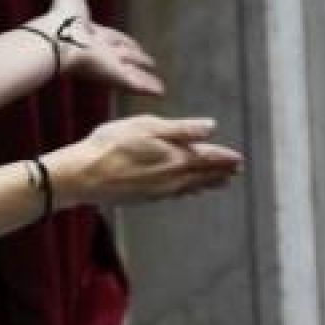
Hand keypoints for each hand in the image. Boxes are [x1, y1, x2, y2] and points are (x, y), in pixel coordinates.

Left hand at [33, 0, 164, 95]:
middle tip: (151, 63)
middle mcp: (103, 51)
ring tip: (161, 88)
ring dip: (147, 79)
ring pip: (133, 72)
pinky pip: (135, 82)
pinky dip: (148, 87)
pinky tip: (160, 92)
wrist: (56, 39)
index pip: (115, 38)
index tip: (137, 45)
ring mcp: (109, 65)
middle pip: (126, 56)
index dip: (126, 42)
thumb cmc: (60, 19)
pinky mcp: (114, 76)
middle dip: (138, 59)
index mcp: (93, 34)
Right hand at [48, 115, 242, 206]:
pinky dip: (189, 192)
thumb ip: (182, 129)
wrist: (84, 176)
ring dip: (208, 184)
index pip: (209, 158)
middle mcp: (173, 178)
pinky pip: (176, 195)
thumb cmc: (112, 145)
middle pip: (204, 175)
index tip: (240, 159)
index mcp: (177, 158)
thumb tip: (211, 127)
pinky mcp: (146, 197)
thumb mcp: (148, 126)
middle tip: (237, 172)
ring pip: (192, 187)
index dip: (225, 157)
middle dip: (221, 172)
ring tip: (221, 183)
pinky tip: (188, 192)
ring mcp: (160, 191)